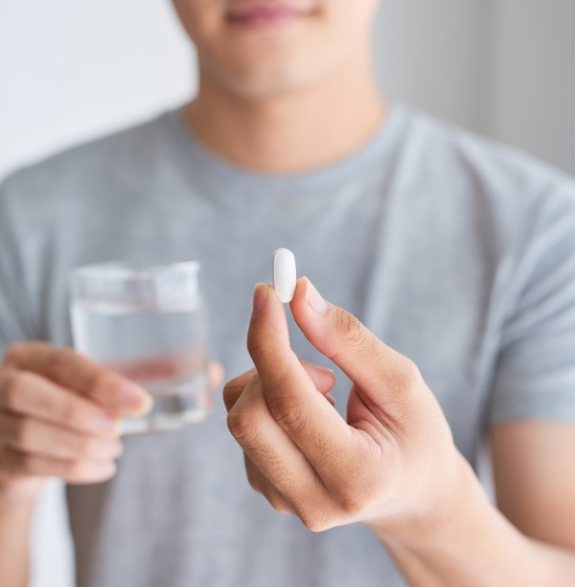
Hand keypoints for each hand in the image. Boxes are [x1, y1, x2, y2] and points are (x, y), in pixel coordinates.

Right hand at [0, 342, 151, 504]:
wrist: (26, 448)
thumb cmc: (62, 406)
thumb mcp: (82, 388)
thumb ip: (105, 391)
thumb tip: (136, 404)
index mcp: (28, 357)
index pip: (62, 363)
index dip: (102, 382)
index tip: (140, 402)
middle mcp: (0, 384)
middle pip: (24, 392)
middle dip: (76, 412)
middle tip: (116, 428)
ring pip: (28, 432)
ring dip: (80, 444)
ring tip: (114, 448)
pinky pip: (31, 464)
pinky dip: (75, 467)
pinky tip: (104, 467)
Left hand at [224, 278, 469, 536]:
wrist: (412, 492)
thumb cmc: (416, 433)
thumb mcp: (401, 382)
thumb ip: (348, 339)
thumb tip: (299, 295)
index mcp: (356, 476)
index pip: (290, 404)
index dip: (270, 342)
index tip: (265, 293)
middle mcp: (312, 501)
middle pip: (249, 417)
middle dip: (271, 366)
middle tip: (320, 364)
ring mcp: (283, 501)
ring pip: (240, 418)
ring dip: (273, 384)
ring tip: (327, 395)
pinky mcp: (266, 489)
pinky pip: (244, 427)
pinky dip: (269, 401)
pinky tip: (310, 415)